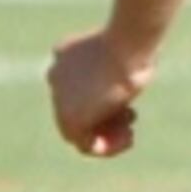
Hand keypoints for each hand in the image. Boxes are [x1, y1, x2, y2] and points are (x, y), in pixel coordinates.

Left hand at [48, 29, 149, 156]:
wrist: (127, 44)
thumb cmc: (134, 44)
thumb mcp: (126, 54)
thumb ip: (117, 70)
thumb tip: (127, 82)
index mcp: (66, 55)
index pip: (79, 87)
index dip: (105, 98)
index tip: (128, 101)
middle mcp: (56, 74)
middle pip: (79, 108)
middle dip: (106, 118)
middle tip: (132, 119)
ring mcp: (59, 97)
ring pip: (79, 129)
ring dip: (106, 136)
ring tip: (130, 135)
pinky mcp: (70, 117)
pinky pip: (84, 143)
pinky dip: (106, 147)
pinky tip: (128, 140)